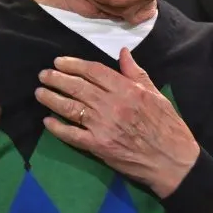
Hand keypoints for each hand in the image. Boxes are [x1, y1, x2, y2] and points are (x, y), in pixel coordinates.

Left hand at [35, 48, 199, 197]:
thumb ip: (135, 73)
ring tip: (40, 93)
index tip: (59, 62)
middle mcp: (112, 105)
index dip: (73, 64)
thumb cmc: (167, 125)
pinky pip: (73, 135)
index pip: (93, 71)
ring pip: (71, 108)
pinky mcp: (99, 147)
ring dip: (52, 99)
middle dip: (57, 79)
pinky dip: (58, 128)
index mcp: (126, 90)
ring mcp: (103, 127)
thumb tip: (122, 52)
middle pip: (78, 87)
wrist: (172, 160)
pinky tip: (47, 122)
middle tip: (43, 75)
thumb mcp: (154, 94)